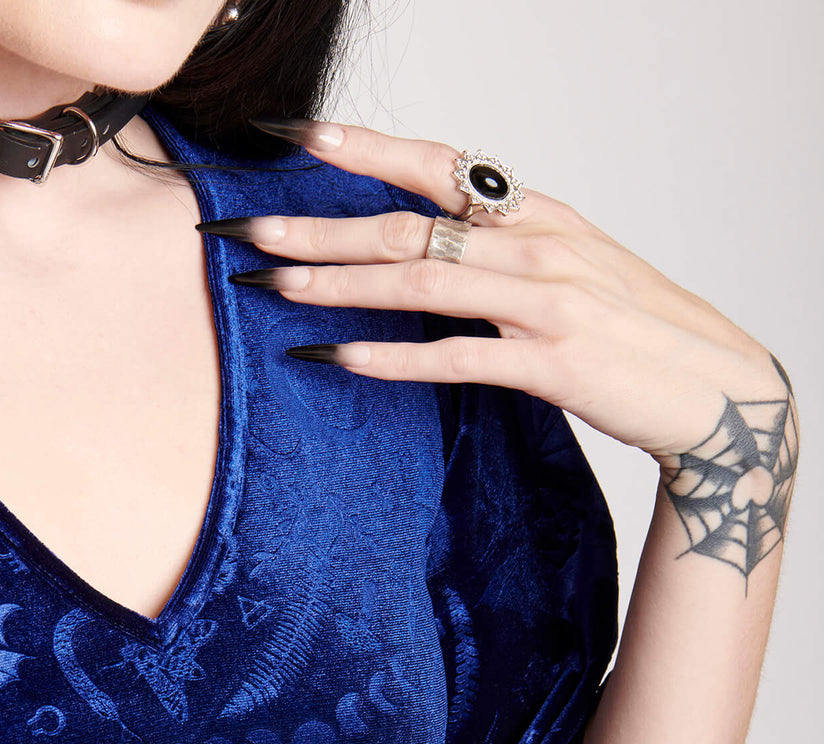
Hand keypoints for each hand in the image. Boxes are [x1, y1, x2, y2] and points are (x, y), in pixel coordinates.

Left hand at [213, 117, 796, 473]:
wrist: (714, 390)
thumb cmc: (633, 331)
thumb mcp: (569, 269)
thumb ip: (500, 253)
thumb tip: (427, 248)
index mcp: (534, 214)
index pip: (433, 166)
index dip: (359, 149)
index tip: (289, 138)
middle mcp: (534, 243)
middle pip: (404, 224)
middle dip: (316, 226)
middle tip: (244, 230)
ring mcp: (543, 300)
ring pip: (419, 281)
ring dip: (336, 283)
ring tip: (271, 287)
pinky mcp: (551, 361)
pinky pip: (455, 355)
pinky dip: (392, 357)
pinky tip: (337, 356)